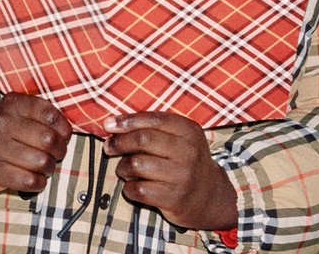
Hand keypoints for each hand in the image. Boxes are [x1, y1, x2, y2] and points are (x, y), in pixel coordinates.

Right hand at [0, 93, 71, 192]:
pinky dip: (39, 182)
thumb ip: (46, 116)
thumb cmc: (10, 131)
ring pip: (42, 162)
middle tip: (55, 153)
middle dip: (59, 150)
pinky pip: (30, 181)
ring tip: (43, 165)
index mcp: (13, 104)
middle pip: (48, 140)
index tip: (63, 135)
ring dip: (49, 167)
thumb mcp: (23, 112)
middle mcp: (1, 123)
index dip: (63, 128)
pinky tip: (35, 177)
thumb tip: (65, 134)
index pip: (50, 115)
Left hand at [106, 112, 237, 231]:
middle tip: (109, 147)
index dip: (127, 121)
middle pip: (142, 140)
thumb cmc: (185, 161)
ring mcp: (182, 176)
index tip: (109, 125)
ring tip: (125, 170)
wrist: (210, 196)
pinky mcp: (174, 198)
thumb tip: (112, 124)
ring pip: (136, 164)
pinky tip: (132, 186)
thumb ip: (152, 127)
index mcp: (189, 131)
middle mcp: (188, 152)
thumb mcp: (180, 138)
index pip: (153, 119)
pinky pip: (138, 189)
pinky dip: (129, 188)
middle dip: (119, 142)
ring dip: (123, 167)